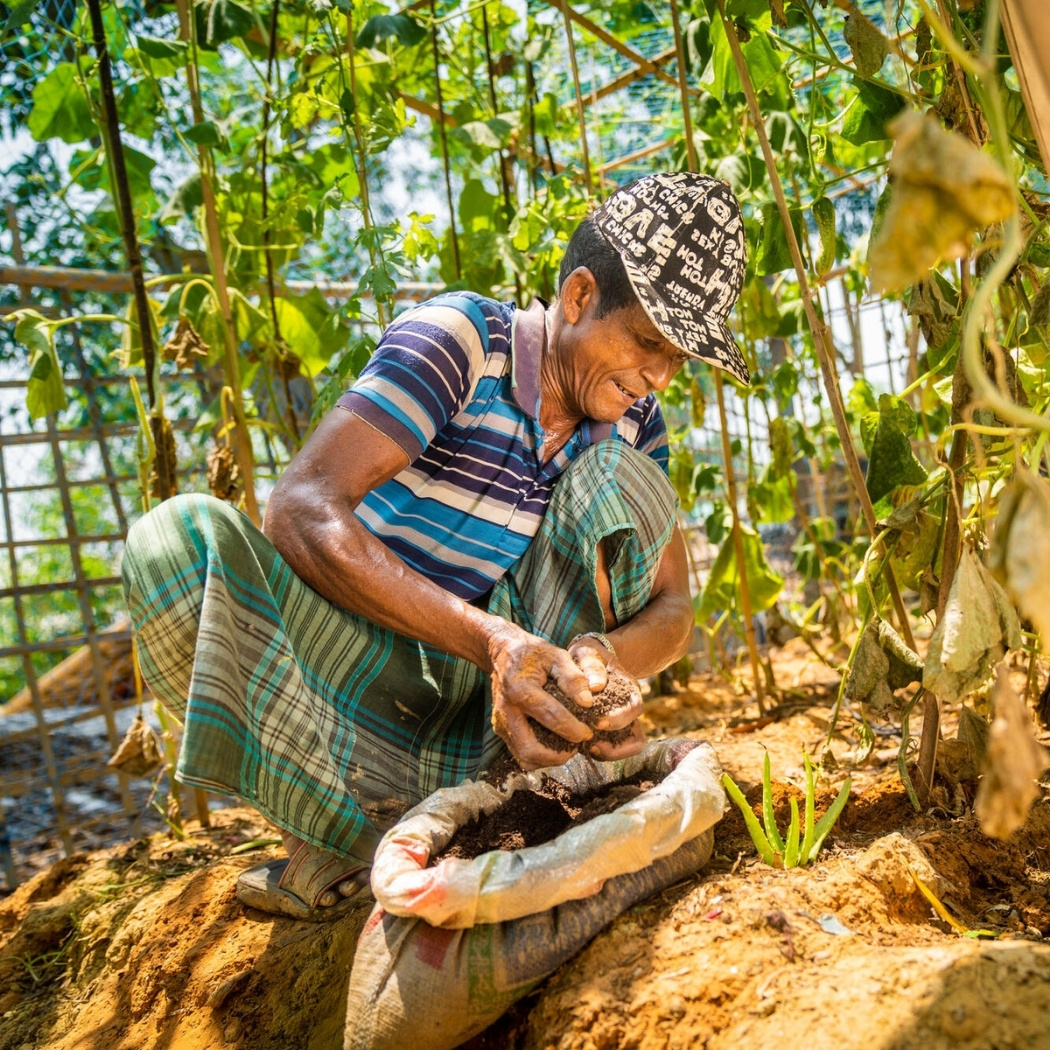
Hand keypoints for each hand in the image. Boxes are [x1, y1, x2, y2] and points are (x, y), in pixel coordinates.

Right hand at [487, 621, 596, 769]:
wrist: (502, 652)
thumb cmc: (532, 653)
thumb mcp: (556, 656)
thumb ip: (572, 678)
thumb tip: (588, 702)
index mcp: (520, 689)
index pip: (550, 717)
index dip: (573, 729)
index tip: (588, 732)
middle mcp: (506, 710)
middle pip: (530, 749)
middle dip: (558, 755)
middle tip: (577, 746)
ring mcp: (500, 723)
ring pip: (524, 757)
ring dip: (549, 759)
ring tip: (568, 747)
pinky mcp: (500, 729)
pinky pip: (520, 753)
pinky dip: (539, 756)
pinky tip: (554, 744)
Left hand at [567, 636, 644, 761]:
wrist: (585, 660)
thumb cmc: (586, 655)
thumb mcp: (587, 652)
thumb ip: (592, 665)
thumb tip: (596, 686)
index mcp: (629, 688)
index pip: (634, 708)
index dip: (619, 719)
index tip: (598, 723)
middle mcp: (628, 708)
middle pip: (635, 737)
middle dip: (615, 746)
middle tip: (589, 744)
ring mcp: (620, 722)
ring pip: (626, 747)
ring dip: (609, 752)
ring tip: (586, 748)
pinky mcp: (608, 731)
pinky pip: (611, 748)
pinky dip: (599, 751)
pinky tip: (581, 746)